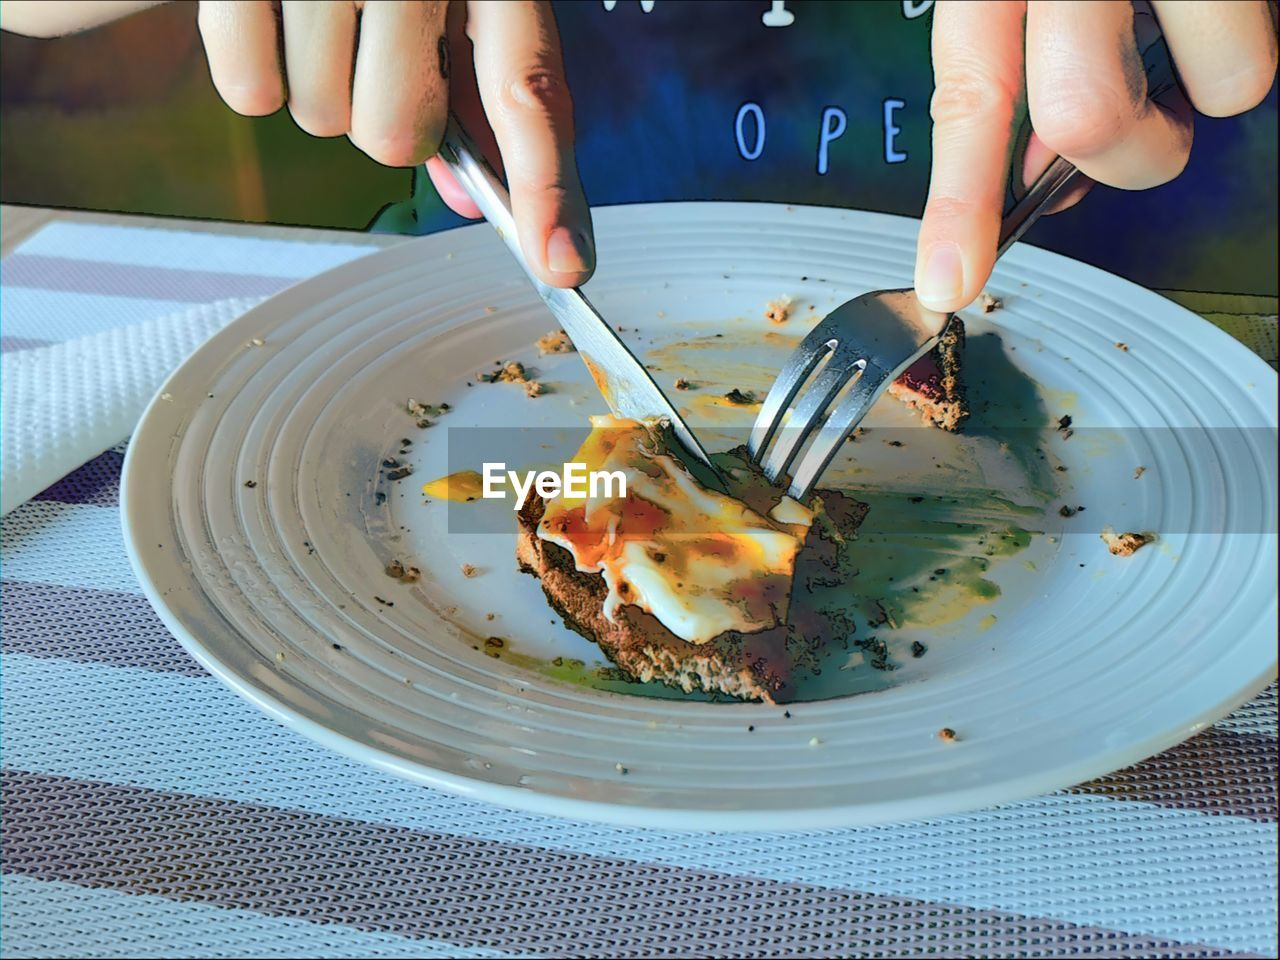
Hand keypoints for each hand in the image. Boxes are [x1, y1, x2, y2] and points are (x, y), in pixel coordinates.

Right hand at [197, 0, 593, 286]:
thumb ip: (472, 90)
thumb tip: (476, 198)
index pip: (530, 93)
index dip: (547, 190)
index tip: (564, 265)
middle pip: (398, 137)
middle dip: (386, 120)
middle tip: (377, 58)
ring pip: (324, 119)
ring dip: (321, 88)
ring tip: (322, 18)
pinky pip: (249, 90)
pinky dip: (253, 71)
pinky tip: (269, 17)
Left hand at [915, 0, 1276, 312]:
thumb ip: (1021, 66)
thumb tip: (1036, 176)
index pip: (971, 97)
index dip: (958, 204)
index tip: (948, 279)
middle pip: (1094, 118)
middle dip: (1127, 156)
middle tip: (1141, 122)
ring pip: (1230, 85)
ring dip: (1218, 82)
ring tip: (1194, 23)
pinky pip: (1273, 38)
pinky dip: (1252, 34)